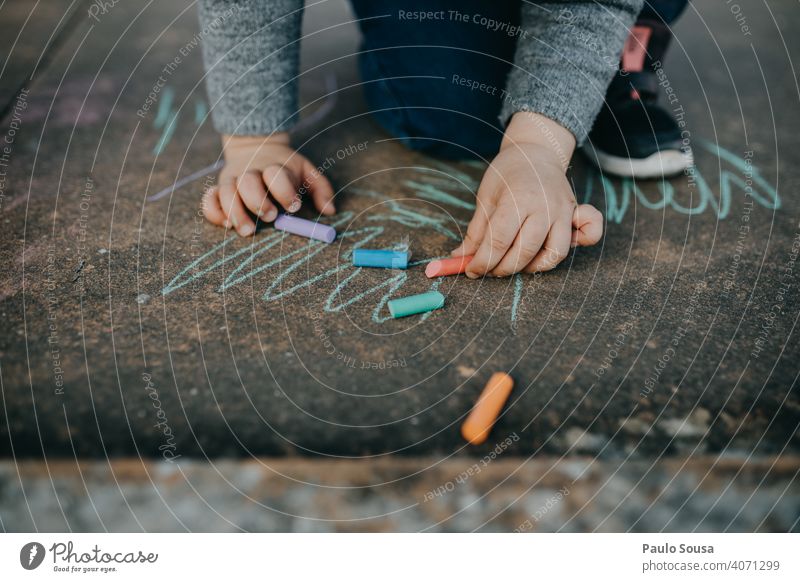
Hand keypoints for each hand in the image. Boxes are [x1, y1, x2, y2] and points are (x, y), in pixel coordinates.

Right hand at [202, 133, 334, 235]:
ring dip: (235, 211)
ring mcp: (232, 179)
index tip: (294, 207)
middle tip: (270, 217)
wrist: (256, 145)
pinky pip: (209, 200)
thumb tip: (330, 211)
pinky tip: (226, 224)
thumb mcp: (307, 171)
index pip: (277, 175)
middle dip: (258, 200)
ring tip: (248, 230)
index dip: (285, 191)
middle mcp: (250, 171)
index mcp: (274, 166)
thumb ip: (321, 189)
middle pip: (248, 182)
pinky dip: (214, 212)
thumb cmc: (286, 167)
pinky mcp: (218, 188)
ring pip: (226, 192)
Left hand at [451, 112, 602, 276]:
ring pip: (554, 253)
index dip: (482, 262)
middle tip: (489, 270)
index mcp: (517, 198)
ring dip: (533, 267)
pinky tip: (554, 250)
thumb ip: (476, 232)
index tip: (471, 270)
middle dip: (503, 268)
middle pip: (525, 251)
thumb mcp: (486, 197)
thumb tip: (458, 259)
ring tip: (515, 264)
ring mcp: (564, 210)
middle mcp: (544, 206)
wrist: (535, 152)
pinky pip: (589, 234)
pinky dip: (580, 245)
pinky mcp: (576, 213)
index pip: (498, 241)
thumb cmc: (506, 174)